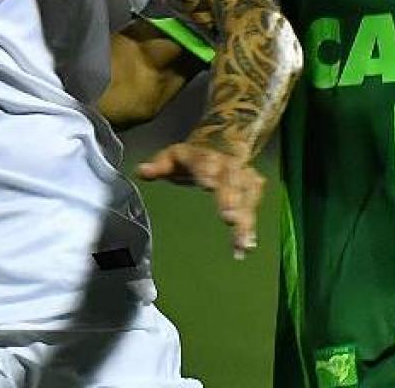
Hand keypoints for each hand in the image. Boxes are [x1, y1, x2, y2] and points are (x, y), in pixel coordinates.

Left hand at [137, 137, 265, 259]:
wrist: (216, 149)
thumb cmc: (189, 160)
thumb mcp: (171, 159)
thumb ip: (158, 166)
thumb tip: (141, 171)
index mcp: (203, 155)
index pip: (205, 160)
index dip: (207, 170)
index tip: (208, 184)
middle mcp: (226, 163)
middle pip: (231, 178)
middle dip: (231, 197)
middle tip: (229, 217)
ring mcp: (241, 174)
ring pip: (248, 193)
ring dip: (246, 216)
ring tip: (242, 241)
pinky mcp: (251, 188)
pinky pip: (253, 205)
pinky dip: (250, 225)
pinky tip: (247, 245)